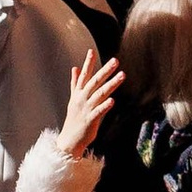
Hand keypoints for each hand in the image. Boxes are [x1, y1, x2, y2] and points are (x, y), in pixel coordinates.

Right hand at [58, 47, 123, 163]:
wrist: (69, 140)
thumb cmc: (74, 118)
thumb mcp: (73, 99)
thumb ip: (75, 83)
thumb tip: (74, 68)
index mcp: (78, 93)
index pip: (84, 75)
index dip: (88, 63)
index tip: (91, 51)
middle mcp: (81, 99)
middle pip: (94, 82)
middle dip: (105, 70)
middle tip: (116, 61)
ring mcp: (85, 109)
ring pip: (99, 94)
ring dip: (111, 84)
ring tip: (122, 75)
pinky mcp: (90, 120)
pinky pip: (98, 112)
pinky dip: (105, 106)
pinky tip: (112, 100)